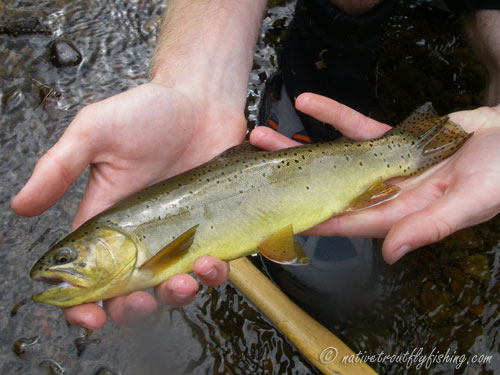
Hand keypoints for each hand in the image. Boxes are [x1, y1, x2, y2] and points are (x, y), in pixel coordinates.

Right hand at [12, 82, 239, 328]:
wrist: (201, 100)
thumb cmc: (147, 111)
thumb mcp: (96, 131)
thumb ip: (60, 166)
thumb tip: (21, 205)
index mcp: (109, 220)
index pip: (89, 274)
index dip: (84, 304)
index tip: (92, 316)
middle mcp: (143, 235)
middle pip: (133, 291)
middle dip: (136, 307)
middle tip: (144, 298)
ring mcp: (180, 234)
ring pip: (176, 285)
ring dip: (182, 294)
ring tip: (191, 275)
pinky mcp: (212, 227)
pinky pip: (215, 264)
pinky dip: (217, 272)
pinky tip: (217, 259)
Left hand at [250, 93, 499, 263]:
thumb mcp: (469, 202)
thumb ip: (429, 226)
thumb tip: (391, 252)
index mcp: (399, 213)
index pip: (345, 220)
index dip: (310, 219)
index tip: (276, 216)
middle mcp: (384, 192)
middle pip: (327, 188)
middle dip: (290, 179)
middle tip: (254, 168)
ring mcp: (384, 165)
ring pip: (333, 156)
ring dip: (299, 145)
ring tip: (263, 134)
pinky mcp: (391, 140)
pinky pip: (357, 126)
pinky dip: (333, 114)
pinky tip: (307, 100)